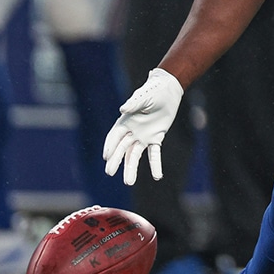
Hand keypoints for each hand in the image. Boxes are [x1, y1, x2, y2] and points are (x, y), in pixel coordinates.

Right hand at [103, 68, 183, 184]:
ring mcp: (143, 136)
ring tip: (128, 183)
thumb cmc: (153, 91)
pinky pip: (154, 154)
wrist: (168, 91)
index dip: (110, 146)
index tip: (106, 157)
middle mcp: (132, 132)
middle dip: (116, 161)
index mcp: (125, 122)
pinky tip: (157, 176)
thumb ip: (134, 103)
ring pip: (135, 155)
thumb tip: (123, 108)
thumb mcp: (144, 96)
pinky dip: (155, 165)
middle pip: (122, 149)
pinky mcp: (156, 138)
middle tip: (109, 173)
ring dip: (131, 168)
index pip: (115, 137)